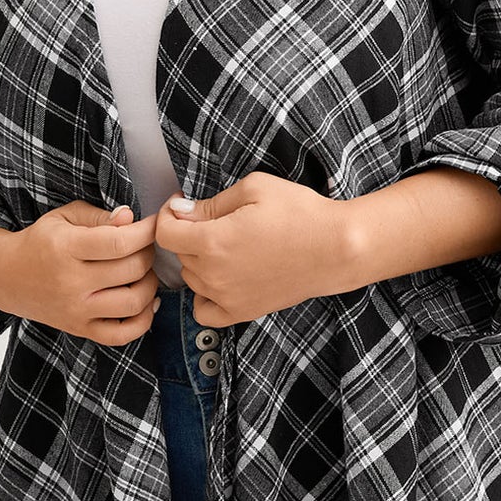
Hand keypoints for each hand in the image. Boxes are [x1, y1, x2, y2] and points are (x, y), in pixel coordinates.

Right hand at [0, 199, 160, 344]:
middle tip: (145, 246)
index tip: (154, 224)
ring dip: (150, 284)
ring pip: (133, 302)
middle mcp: (71, 282)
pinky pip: (122, 335)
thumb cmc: (42, 241)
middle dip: (149, 254)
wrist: (7, 276)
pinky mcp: (80, 329)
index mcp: (66, 248)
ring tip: (143, 272)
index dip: (147, 231)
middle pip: (132, 270)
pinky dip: (143, 320)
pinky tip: (145, 302)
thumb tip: (130, 218)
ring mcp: (76, 310)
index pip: (120, 242)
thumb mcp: (65, 217)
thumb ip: (100, 216)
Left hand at [155, 172, 351, 326]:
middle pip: (179, 253)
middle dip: (189, 234)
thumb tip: (181, 212)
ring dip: (199, 261)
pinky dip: (204, 296)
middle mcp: (214, 274)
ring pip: (191, 278)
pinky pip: (203, 311)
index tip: (181, 207)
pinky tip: (220, 278)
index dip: (169, 214)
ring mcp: (227, 297)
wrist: (336, 249)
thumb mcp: (253, 189)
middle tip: (216, 221)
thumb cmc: (301, 214)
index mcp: (213, 241)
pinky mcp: (243, 312)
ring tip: (228, 246)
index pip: (164, 232)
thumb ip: (210, 203)